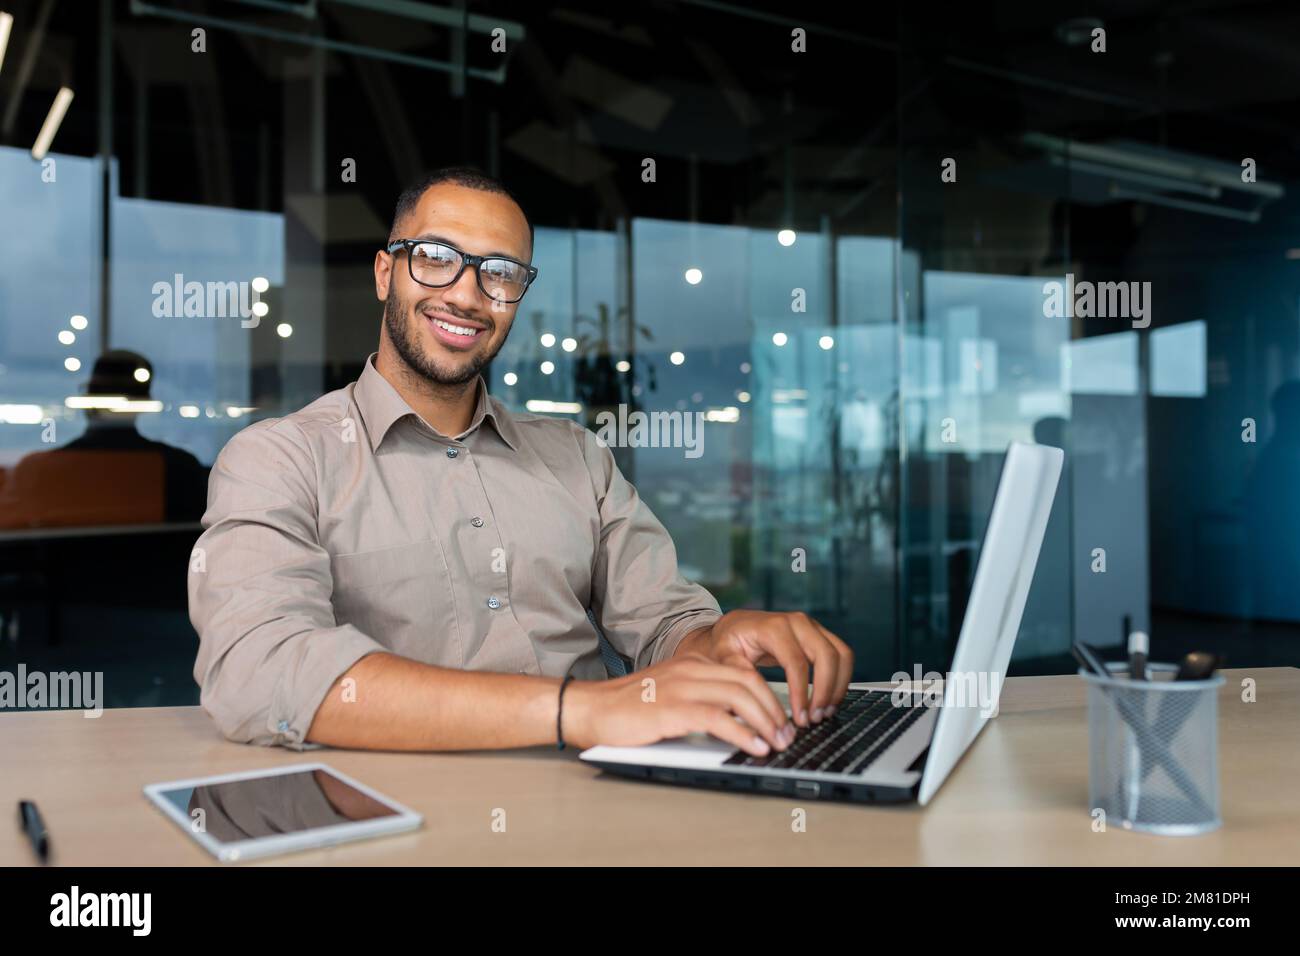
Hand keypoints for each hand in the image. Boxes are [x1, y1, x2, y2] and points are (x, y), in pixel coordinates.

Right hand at [562, 653, 796, 756]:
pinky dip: (742, 734)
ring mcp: (681, 686)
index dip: (769, 696)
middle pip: (748, 682)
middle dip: (773, 710)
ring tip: (776, 743)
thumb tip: (738, 722)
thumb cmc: (627, 709)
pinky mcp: (671, 709)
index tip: (781, 720)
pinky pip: (718, 718)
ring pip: (739, 696)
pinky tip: (754, 747)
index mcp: (692, 663)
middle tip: (786, 734)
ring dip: (764, 722)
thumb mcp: (670, 694)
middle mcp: (690, 668)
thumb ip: (701, 699)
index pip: (744, 672)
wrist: (588, 708)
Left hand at [678, 609, 853, 727]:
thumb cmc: (729, 640)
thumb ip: (736, 669)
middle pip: (826, 656)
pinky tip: (829, 700)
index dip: (801, 692)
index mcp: (773, 627)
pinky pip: (842, 655)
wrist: (736, 625)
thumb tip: (753, 690)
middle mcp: (797, 622)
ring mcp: (811, 626)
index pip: (797, 662)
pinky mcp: (819, 634)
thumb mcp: (723, 654)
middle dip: (825, 691)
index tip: (800, 717)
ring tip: (824, 713)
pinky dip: (841, 678)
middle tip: (815, 718)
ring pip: (841, 655)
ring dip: (838, 686)